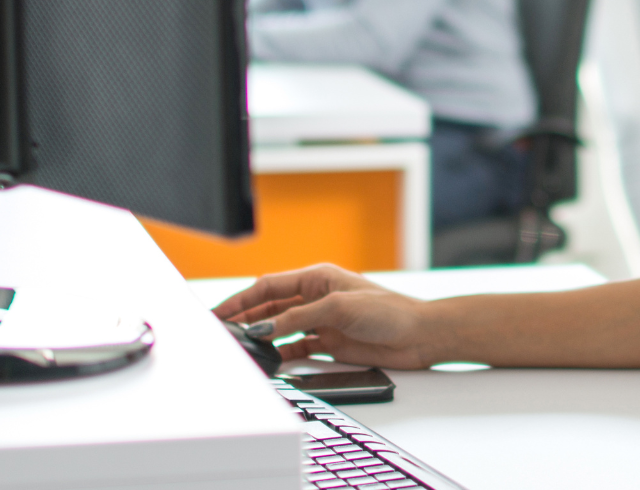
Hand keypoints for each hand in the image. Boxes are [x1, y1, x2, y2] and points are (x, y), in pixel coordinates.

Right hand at [212, 263, 442, 368]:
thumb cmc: (388, 311)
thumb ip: (297, 319)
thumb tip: (263, 328)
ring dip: (261, 336)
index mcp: (317, 278)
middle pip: (270, 307)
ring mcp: (322, 321)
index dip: (242, 299)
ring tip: (240, 347)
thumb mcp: (338, 309)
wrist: (419, 335)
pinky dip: (282, 353)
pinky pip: (297, 347)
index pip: (269, 286)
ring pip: (281, 327)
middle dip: (246, 318)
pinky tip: (270, 360)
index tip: (220, 312)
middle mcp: (316, 297)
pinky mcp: (330, 342)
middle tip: (222, 332)